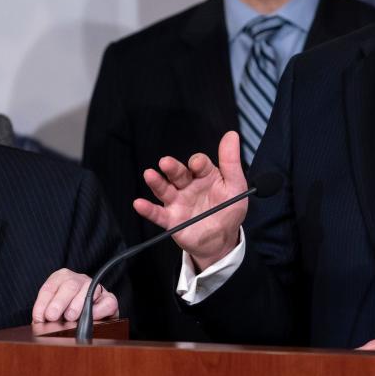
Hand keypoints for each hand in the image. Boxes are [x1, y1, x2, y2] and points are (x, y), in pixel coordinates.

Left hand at [32, 268, 118, 322]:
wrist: (91, 315)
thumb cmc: (66, 314)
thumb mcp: (52, 311)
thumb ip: (45, 314)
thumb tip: (40, 323)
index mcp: (61, 279)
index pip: (50, 287)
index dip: (42, 303)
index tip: (39, 318)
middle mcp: (79, 280)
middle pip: (69, 285)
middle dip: (59, 302)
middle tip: (52, 316)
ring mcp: (96, 288)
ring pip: (89, 290)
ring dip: (77, 305)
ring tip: (70, 317)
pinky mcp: (109, 299)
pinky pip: (108, 302)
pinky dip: (98, 310)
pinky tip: (90, 317)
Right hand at [133, 131, 247, 270]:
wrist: (222, 240)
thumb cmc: (229, 210)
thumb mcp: (235, 186)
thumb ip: (231, 162)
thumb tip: (232, 135)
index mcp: (205, 175)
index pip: (199, 164)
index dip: (198, 162)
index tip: (197, 163)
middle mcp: (188, 186)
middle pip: (178, 173)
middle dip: (172, 167)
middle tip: (166, 162)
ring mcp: (178, 202)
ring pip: (165, 189)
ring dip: (156, 182)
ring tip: (149, 175)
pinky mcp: (172, 220)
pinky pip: (158, 214)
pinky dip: (148, 209)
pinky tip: (139, 204)